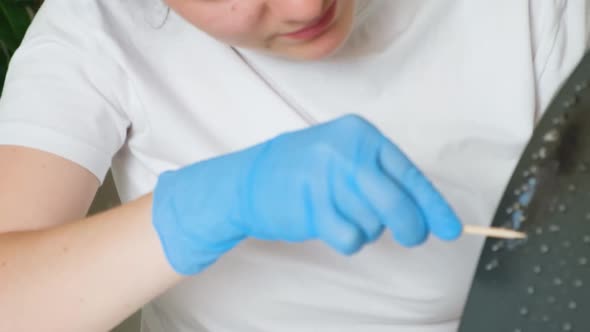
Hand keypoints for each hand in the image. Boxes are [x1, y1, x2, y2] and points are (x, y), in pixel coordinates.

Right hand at [152, 115, 461, 274]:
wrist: (250, 178)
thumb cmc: (303, 169)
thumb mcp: (344, 155)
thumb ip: (382, 176)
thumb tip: (426, 212)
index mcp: (360, 134)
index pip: (409, 174)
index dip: (433, 206)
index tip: (451, 229)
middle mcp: (346, 152)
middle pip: (398, 203)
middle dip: (411, 227)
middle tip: (411, 237)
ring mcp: (327, 179)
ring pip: (374, 223)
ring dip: (366, 228)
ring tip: (341, 212)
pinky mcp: (311, 207)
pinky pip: (351, 238)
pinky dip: (349, 240)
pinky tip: (333, 226)